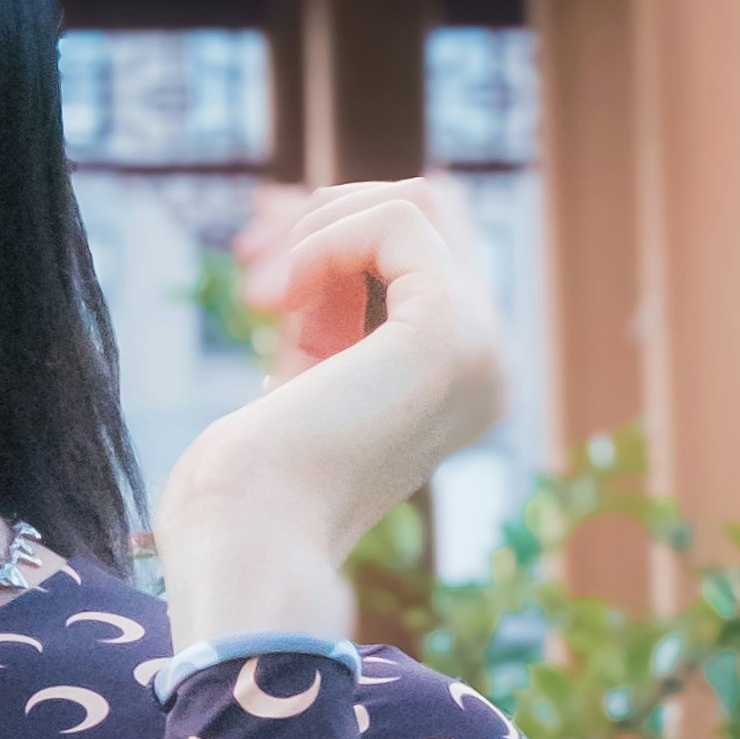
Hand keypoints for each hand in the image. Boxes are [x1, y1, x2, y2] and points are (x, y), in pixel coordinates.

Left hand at [154, 172, 512, 648]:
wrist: (249, 536)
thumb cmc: (255, 479)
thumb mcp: (304, 367)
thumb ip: (335, 302)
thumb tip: (324, 205)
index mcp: (460, 387)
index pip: (423, 262)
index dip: (334, 242)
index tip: (259, 270)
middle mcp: (489, 368)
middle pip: (434, 218)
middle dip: (330, 218)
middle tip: (253, 261)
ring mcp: (484, 348)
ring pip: (423, 203)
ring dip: (323, 226)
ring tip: (264, 289)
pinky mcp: (454, 328)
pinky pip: (398, 220)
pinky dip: (325, 240)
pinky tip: (280, 298)